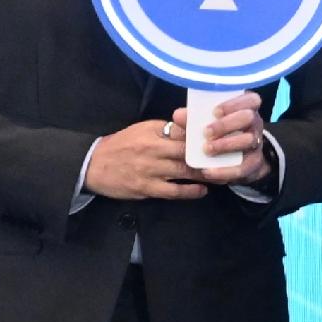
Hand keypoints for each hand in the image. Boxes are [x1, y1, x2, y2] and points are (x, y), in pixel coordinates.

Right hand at [84, 113, 214, 203]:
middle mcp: (153, 149)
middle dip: (210, 156)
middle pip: (188, 151)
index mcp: (153, 132)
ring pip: (184, 171)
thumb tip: (193, 131)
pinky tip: (202, 190)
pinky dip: (191, 191)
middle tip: (229, 159)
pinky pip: (174, 191)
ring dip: (206, 174)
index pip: (185, 132)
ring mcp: (150, 170)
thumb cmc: (121, 145)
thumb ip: (167, 130)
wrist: (92, 164)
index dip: (205, 137)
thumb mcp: (142, 130)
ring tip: (221, 175)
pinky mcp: (146, 188)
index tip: (223, 139)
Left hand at [181, 94, 269, 186]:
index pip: (249, 99)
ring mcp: (256, 143)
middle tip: (206, 132)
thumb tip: (178, 115)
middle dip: (227, 124)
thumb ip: (194, 119)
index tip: (215, 112)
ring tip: (206, 150)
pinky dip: (225, 170)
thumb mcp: (206, 123)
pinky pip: (244, 167)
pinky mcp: (254, 163)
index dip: (234, 103)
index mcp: (245, 108)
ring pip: (248, 140)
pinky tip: (208, 171)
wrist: (236, 160)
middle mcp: (254, 123)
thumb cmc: (218, 133)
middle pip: (248, 117)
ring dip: (226, 144)